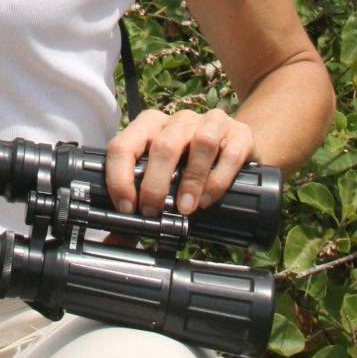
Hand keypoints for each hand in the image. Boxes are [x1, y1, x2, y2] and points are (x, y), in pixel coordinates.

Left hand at [105, 106, 256, 218]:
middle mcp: (180, 120)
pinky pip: (230, 154)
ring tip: (185, 209)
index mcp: (152, 124)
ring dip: (190, 180)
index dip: (120, 177)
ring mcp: (212, 122)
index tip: (126, 207)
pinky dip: (218, 180)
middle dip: (154, 184)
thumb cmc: (190, 164)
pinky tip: (208, 199)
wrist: (235, 148)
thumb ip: (140, 198)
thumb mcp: (162, 175)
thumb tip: (116, 238)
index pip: (125, 144)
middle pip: (163, 145)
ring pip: (201, 142)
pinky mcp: (240, 134)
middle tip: (153, 211)